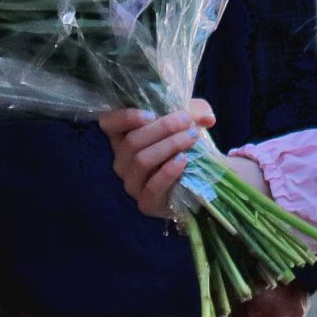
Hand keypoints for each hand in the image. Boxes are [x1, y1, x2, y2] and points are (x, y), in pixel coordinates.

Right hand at [98, 100, 215, 217]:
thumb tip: (207, 118)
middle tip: (187, 121)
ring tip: (191, 137)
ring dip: (169, 145)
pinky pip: (152, 187)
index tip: (151, 114)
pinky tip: (183, 160)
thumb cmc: (182, 144)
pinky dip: (168, 171)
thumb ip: (196, 113)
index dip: (124, 117)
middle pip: (132, 141)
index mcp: (124, 137)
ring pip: (141, 161)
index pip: (109, 124)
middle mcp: (122, 161)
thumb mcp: (188, 122)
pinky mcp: (145, 203)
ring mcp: (132, 183)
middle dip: (163, 128)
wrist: (193, 181)